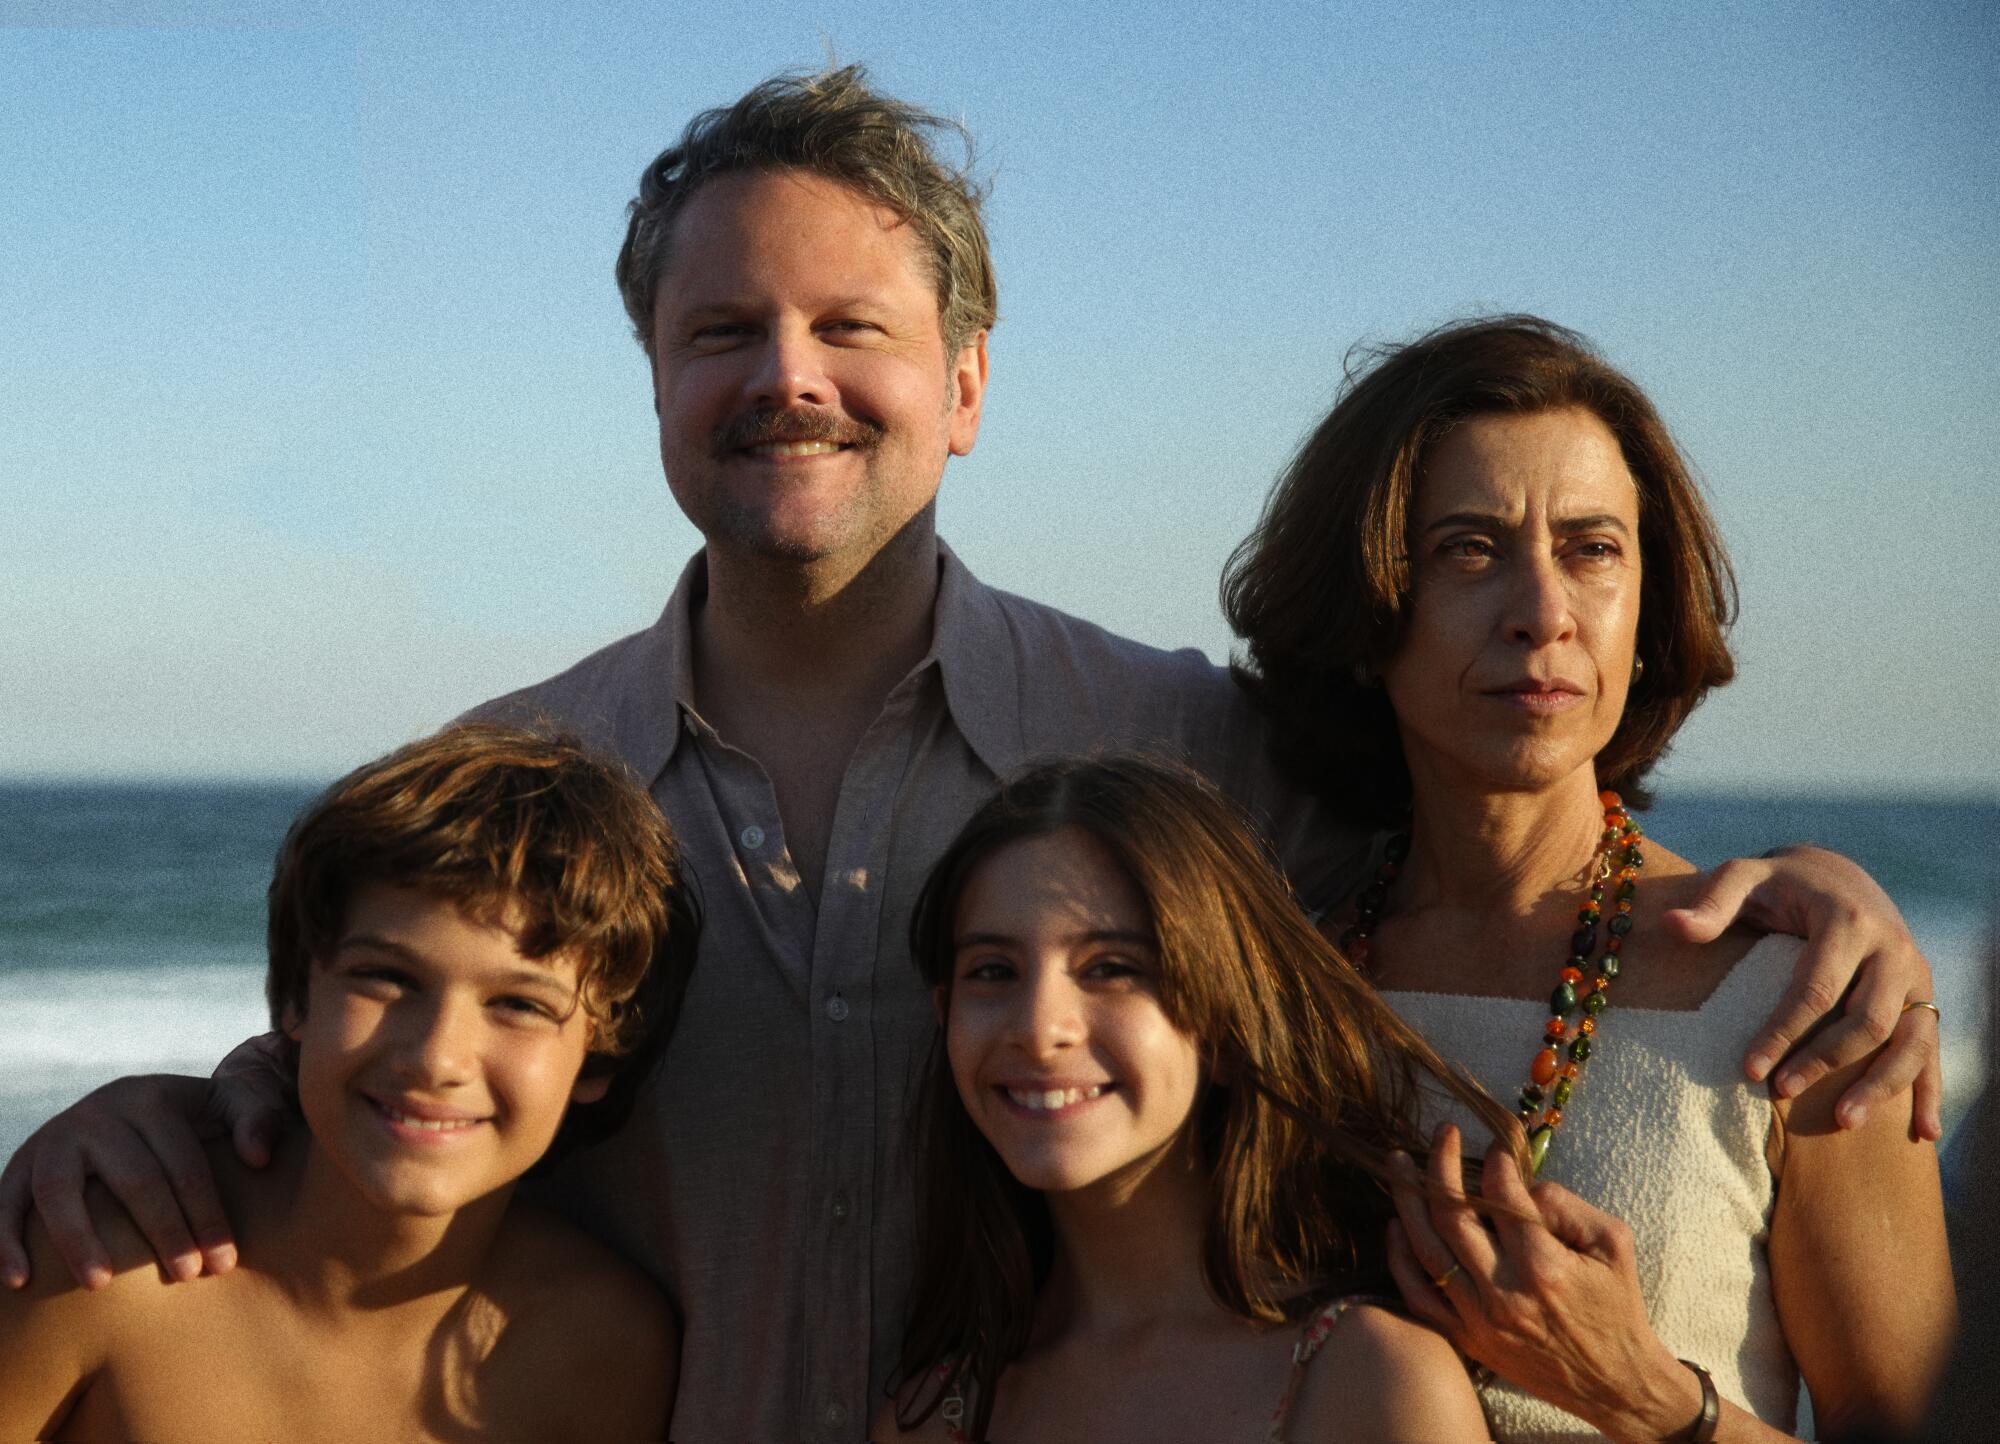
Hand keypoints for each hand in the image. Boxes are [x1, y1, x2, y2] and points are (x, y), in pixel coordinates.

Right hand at [0, 1034, 293, 1289]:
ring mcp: (56, 1137)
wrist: (137, 1106)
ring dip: (78, 1239)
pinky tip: (18, 1281)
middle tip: (185, 1277)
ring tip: (100, 1285)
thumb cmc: (199, 1119)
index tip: (223, 1262)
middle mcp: (101, 1112)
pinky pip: (6, 1201)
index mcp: (154, 1098)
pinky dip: (6, 1239)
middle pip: (133, 1179)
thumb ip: (257, 1117)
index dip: (207, 1214)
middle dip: (163, 1232)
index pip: (185, 1163)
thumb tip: (258, 1157)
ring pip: (60, 1190)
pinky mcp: (22, 1163)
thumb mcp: (232, 1101)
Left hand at [1385, 1125, 1701, 1443]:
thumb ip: (1566, 1205)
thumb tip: (1519, 1183)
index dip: (1494, 1161)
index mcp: (1544, 1265)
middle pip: (1452, 1215)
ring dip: (1408, 1201)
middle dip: (1440, 1166)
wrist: (1614, 1382)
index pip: (1501, 1195)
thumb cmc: (1617, 1306)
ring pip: (1426, 1251)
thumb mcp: (1613, 1244)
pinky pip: (1419, 1297)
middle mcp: (1504, 1292)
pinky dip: (1401, 1259)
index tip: (1494, 1146)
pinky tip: (1396, 1226)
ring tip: (1400, 1164)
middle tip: (1440, 1135)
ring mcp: (1480, 1319)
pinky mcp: (1467, 1340)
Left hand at [1665, 847, 1940, 1139]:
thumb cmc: (1780, 883)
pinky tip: (1922, 1132)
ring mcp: (1916, 975)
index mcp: (1848, 920)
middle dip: (1825, 1061)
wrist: (1838, 875)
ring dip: (1880, 1085)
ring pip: (1910, 1039)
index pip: (1816, 988)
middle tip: (1780, 1092)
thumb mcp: (1744, 877)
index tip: (1748, 1069)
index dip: (1782, 1032)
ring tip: (1843, 1122)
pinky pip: (1932, 1048)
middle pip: (1868, 1019)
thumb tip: (1673, 926)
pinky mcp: (1926, 996)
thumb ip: (1713, 902)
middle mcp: (1892, 948)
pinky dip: (1929, 1090)